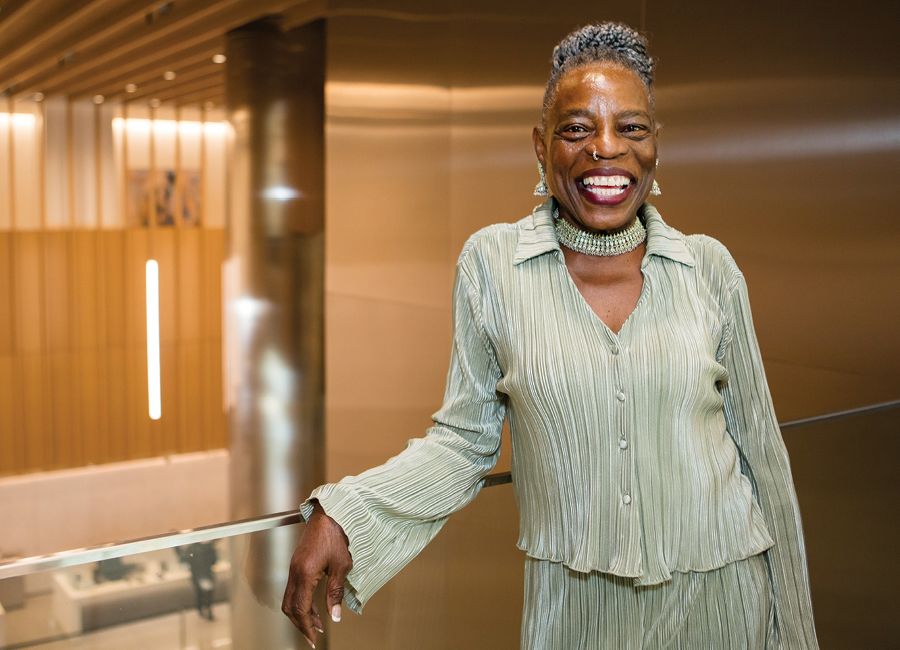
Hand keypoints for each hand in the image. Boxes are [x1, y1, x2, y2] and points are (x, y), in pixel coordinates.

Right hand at [282, 501, 352, 647]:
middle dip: (301, 624)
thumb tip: (334, 615)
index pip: (301, 608)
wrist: (327, 515)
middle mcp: (295, 572)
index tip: (313, 639)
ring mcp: (293, 568)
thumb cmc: (335, 535)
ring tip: (316, 623)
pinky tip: (313, 605)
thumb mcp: (341, 566)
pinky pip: (293, 589)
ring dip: (301, 614)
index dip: (306, 626)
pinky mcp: (296, 564)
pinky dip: (301, 602)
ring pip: (289, 599)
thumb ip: (336, 592)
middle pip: (290, 607)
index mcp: (305, 573)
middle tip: (314, 635)